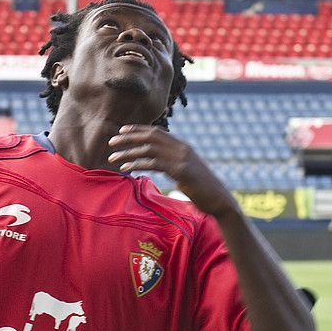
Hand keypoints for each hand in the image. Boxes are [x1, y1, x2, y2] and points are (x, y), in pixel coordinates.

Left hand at [107, 125, 234, 216]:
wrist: (220, 201)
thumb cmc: (202, 190)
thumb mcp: (186, 173)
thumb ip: (173, 165)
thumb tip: (159, 164)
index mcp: (183, 147)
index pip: (157, 132)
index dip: (138, 129)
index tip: (121, 131)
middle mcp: (182, 148)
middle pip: (150, 136)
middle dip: (129, 137)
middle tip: (111, 142)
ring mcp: (182, 158)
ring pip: (149, 149)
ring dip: (128, 152)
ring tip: (113, 158)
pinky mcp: (181, 170)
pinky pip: (154, 163)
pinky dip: (137, 164)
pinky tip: (126, 169)